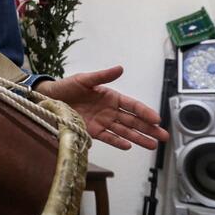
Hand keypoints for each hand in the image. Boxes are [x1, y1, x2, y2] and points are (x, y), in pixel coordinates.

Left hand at [36, 66, 168, 150]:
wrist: (50, 99)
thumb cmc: (68, 86)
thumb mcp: (85, 79)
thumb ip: (103, 76)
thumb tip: (120, 68)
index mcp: (111, 97)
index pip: (132, 106)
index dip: (144, 112)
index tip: (157, 119)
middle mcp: (110, 111)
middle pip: (133, 121)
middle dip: (149, 129)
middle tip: (164, 136)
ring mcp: (102, 122)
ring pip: (124, 131)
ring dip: (138, 138)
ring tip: (153, 145)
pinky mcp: (92, 131)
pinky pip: (108, 137)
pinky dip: (118, 141)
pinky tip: (129, 146)